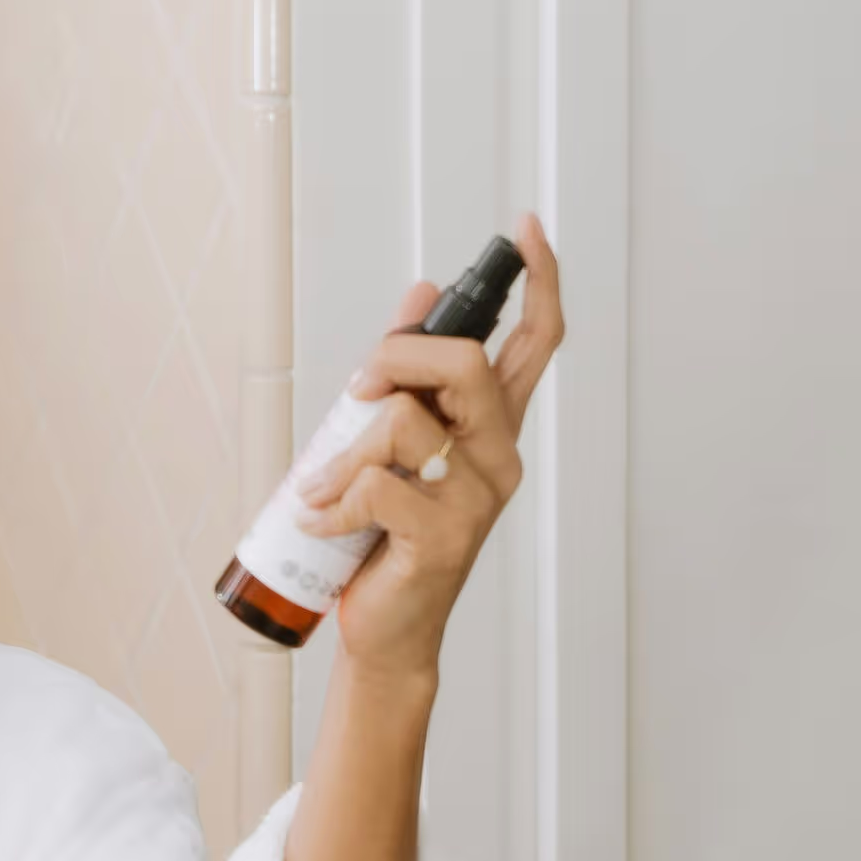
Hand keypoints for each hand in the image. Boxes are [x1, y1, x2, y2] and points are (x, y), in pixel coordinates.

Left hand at [296, 214, 564, 685]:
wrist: (386, 630)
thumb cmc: (389, 537)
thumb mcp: (395, 443)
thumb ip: (410, 374)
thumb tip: (421, 293)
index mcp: (492, 426)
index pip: (535, 343)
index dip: (538, 283)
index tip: (525, 231)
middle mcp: (498, 455)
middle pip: (466, 363)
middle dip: (394, 359)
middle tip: (357, 391)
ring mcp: (477, 497)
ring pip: (404, 423)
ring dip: (343, 452)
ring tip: (322, 488)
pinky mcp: (445, 537)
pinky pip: (377, 486)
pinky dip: (333, 503)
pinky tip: (325, 523)